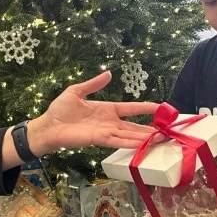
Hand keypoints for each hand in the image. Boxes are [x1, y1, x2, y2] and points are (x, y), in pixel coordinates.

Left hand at [30, 71, 158, 153]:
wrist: (48, 126)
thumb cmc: (60, 110)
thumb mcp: (77, 91)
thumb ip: (94, 83)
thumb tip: (108, 73)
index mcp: (107, 109)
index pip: (131, 109)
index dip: (145, 108)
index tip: (160, 107)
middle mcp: (109, 122)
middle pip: (134, 126)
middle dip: (150, 129)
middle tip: (167, 130)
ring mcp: (105, 132)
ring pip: (130, 136)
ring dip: (145, 138)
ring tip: (161, 138)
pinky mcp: (99, 140)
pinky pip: (118, 141)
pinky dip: (130, 143)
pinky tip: (142, 144)